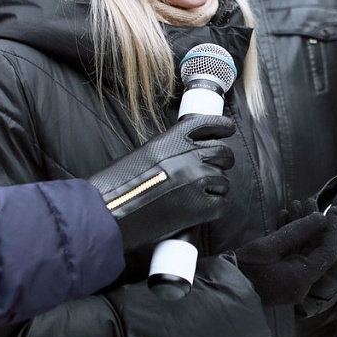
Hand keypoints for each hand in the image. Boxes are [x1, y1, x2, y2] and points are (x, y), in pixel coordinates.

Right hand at [87, 115, 235, 251]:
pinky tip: (198, 210)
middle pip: (223, 152)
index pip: (209, 124)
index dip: (222, 126)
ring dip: (215, 186)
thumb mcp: (146, 152)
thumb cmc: (118, 185)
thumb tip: (191, 152)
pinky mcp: (201, 207)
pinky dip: (213, 207)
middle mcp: (190, 156)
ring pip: (223, 180)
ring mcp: (198, 181)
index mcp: (173, 139)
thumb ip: (172, 148)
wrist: (108, 212)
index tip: (227, 129)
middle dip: (222, 160)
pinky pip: (220, 204)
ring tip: (198, 194)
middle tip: (215, 168)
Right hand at [234, 200, 336, 305]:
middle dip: (312, 223)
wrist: (223, 287)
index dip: (332, 229)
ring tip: (294, 203)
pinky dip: (289, 236)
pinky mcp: (281, 275)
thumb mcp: (269, 246)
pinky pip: (291, 254)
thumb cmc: (244, 269)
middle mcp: (301, 281)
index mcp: (303, 278)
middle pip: (315, 249)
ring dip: (300, 226)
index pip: (327, 252)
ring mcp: (291, 279)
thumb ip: (298, 231)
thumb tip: (321, 217)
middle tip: (309, 200)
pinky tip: (284, 217)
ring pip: (302, 249)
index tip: (334, 209)